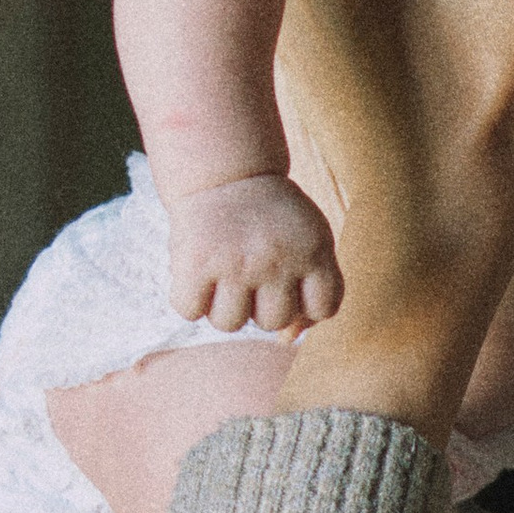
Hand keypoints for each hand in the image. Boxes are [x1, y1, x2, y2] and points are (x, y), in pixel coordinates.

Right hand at [166, 170, 343, 333]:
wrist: (227, 172)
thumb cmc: (272, 218)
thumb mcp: (308, 241)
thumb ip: (313, 289)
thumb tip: (288, 340)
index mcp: (313, 251)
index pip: (323, 309)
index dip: (306, 304)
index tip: (292, 280)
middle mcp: (277, 259)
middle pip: (272, 322)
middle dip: (260, 304)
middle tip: (251, 270)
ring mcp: (236, 263)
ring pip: (230, 324)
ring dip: (224, 306)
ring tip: (224, 275)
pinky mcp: (195, 262)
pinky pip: (191, 311)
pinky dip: (190, 300)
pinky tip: (198, 275)